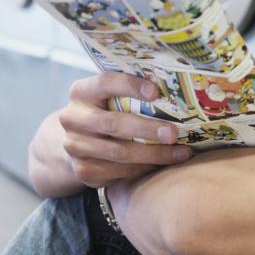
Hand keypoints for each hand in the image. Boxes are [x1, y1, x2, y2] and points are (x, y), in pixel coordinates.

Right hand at [57, 72, 192, 187]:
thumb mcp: (110, 97)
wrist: (78, 142)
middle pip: (113, 123)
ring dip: (154, 154)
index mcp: (81, 92)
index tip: (156, 92)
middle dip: (147, 129)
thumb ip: (131, 92)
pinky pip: (119, 171)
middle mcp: (73, 118)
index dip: (130, 86)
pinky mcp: (83, 170)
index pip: (105, 83)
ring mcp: (75, 146)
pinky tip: (164, 164)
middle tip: (174, 133)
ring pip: (119, 152)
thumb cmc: (106, 111)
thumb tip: (175, 89)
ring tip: (181, 153)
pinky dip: (145, 168)